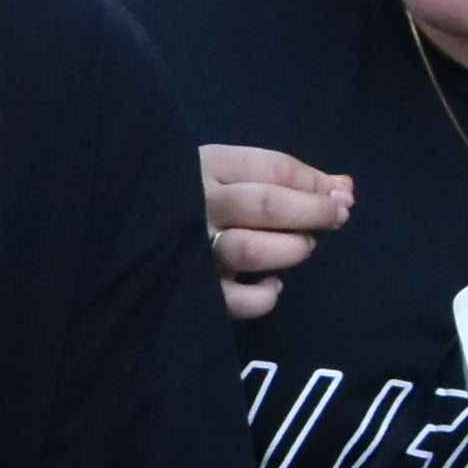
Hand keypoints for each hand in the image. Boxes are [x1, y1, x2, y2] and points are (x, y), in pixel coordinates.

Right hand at [197, 145, 350, 316]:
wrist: (121, 227)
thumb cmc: (186, 197)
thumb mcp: (223, 172)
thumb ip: (281, 178)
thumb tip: (346, 187)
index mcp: (203, 166)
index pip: (271, 168)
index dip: (315, 181)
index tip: (342, 193)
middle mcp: (196, 206)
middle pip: (267, 205)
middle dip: (314, 211)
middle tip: (337, 217)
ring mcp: (190, 251)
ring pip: (250, 250)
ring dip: (290, 249)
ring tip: (301, 247)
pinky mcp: (190, 292)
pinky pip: (233, 301)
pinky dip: (263, 297)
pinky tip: (271, 286)